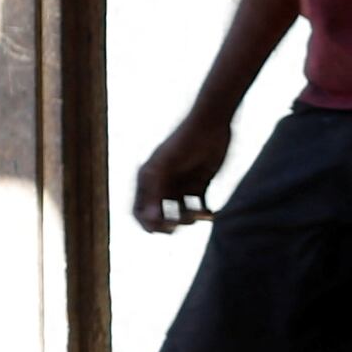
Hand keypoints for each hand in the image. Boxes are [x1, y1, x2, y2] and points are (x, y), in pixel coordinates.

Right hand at [131, 114, 231, 232]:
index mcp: (147, 180)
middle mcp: (163, 184)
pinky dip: (205, 213)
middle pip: (159, 216)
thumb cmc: (184, 142)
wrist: (211, 124)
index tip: (163, 227)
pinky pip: (199, 206)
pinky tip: (211, 212)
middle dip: (168, 224)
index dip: (147, 223)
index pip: (140, 211)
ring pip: (181, 214)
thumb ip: (156, 192)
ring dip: (189, 219)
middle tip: (178, 224)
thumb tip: (151, 220)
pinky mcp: (201, 183)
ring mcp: (181, 184)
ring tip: (200, 212)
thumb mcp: (166, 167)